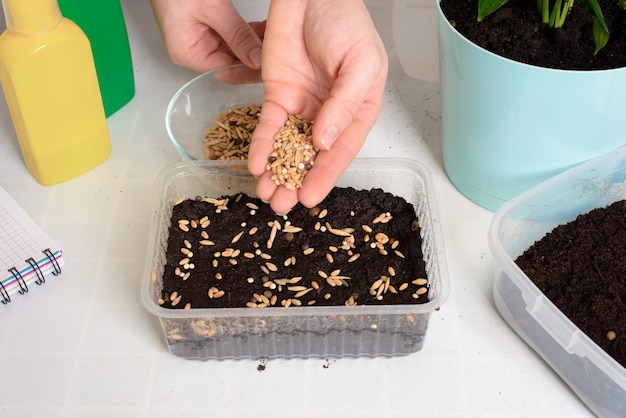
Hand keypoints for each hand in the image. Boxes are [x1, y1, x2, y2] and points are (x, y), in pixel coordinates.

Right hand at [150, 0, 265, 71]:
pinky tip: (264, 29)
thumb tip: (257, 58)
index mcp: (187, 53)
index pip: (226, 72)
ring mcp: (199, 38)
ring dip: (253, 43)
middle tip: (278, 51)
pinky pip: (231, 35)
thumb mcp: (213, 8)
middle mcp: (193, 50)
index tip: (273, 67)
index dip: (250, 71)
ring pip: (234, 49)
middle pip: (231, 62)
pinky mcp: (206, 26)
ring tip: (274, 37)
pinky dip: (247, 32)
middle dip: (255, 56)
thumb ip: (237, 34)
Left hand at [247, 0, 387, 214]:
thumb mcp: (360, 63)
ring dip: (278, 172)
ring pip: (289, 147)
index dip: (327, 175)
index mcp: (358, 109)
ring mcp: (303, 106)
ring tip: (267, 195)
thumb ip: (344, 104)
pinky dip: (261, 145)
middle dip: (298, 181)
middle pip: (313, 155)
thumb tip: (325, 141)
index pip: (342, 149)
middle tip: (283, 206)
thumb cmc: (345, 21)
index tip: (311, 197)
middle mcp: (330, 113)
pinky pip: (268, 126)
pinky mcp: (278, 95)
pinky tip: (255, 164)